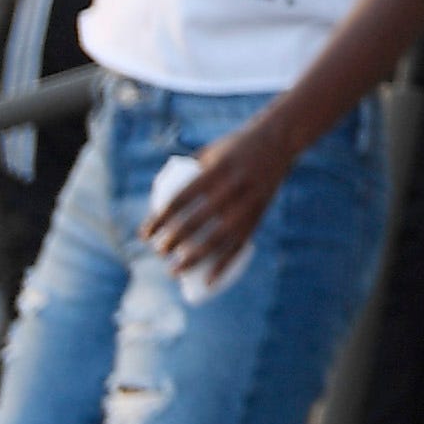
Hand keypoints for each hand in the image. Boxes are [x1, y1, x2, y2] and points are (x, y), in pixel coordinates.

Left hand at [141, 117, 296, 284]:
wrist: (279, 140)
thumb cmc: (235, 146)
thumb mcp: (210, 152)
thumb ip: (187, 173)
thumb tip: (161, 201)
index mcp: (214, 170)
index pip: (179, 200)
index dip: (158, 221)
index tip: (144, 235)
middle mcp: (231, 188)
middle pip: (194, 223)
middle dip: (171, 242)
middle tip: (158, 251)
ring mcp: (247, 204)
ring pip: (217, 240)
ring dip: (193, 260)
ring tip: (173, 271)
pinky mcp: (259, 216)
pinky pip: (240, 246)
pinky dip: (224, 266)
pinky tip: (208, 282)